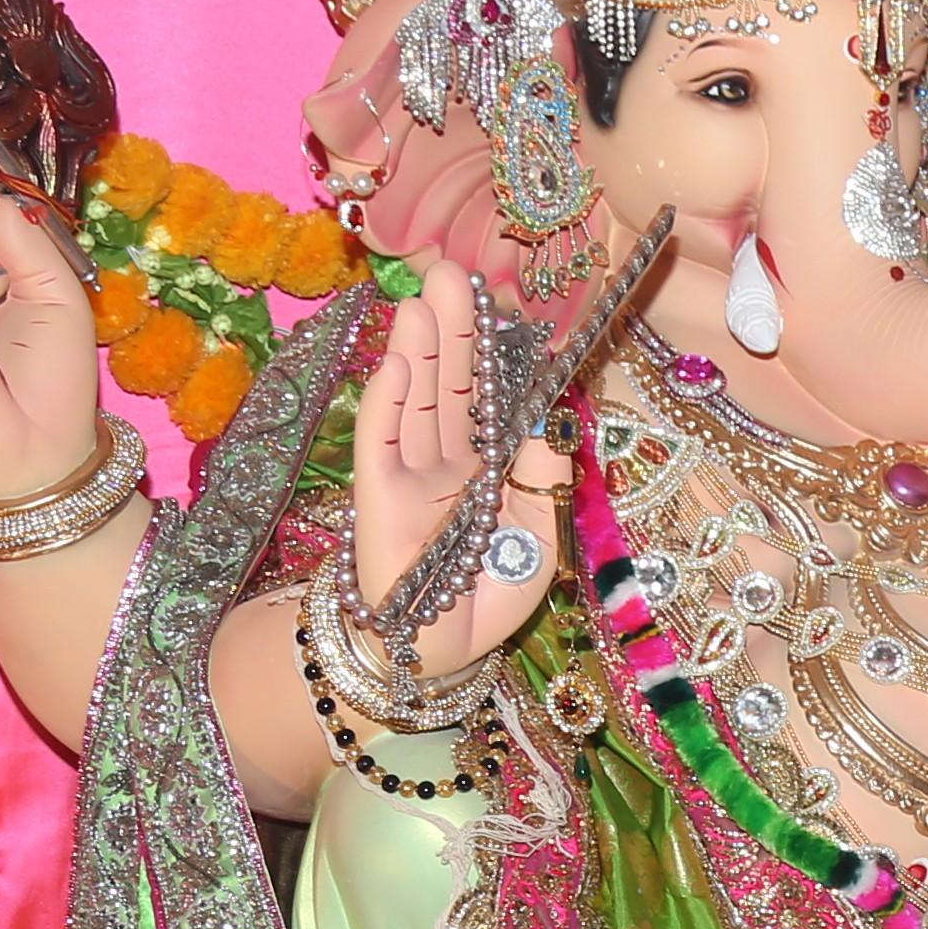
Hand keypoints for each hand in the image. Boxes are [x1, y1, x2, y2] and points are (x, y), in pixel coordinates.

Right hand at [345, 261, 568, 669]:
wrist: (445, 654)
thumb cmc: (492, 598)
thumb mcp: (538, 533)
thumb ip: (542, 475)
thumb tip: (549, 416)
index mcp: (489, 468)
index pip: (489, 398)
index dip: (492, 352)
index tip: (501, 302)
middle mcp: (448, 462)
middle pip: (451, 386)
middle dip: (452, 331)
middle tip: (453, 274)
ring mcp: (410, 475)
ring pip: (417, 401)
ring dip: (421, 349)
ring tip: (426, 298)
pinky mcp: (378, 496)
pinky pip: (382, 440)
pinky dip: (391, 399)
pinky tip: (399, 360)